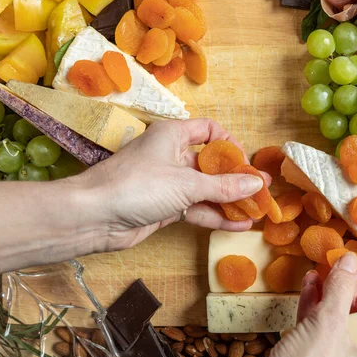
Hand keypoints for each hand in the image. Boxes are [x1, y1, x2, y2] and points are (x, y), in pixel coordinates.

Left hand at [75, 118, 267, 250]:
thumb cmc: (138, 185)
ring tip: (256, 211)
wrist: (94, 216)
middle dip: (235, 179)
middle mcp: (171, 155)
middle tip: (262, 192)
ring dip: (228, 200)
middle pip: (210, 164)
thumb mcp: (186, 183)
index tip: (247, 163)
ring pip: (204, 189)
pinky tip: (237, 225)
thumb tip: (256, 183)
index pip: (208, 131)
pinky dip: (214, 215)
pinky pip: (195, 208)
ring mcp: (167, 183)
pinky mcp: (164, 207)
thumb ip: (223, 186)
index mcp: (173, 135)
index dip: (230, 144)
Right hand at [250, 253, 356, 356]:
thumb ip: (340, 290)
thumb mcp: (329, 324)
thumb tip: (349, 261)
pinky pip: (315, 333)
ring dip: (326, 299)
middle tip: (340, 276)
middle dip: (346, 297)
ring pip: (334, 328)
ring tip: (321, 274)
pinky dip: (311, 310)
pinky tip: (309, 287)